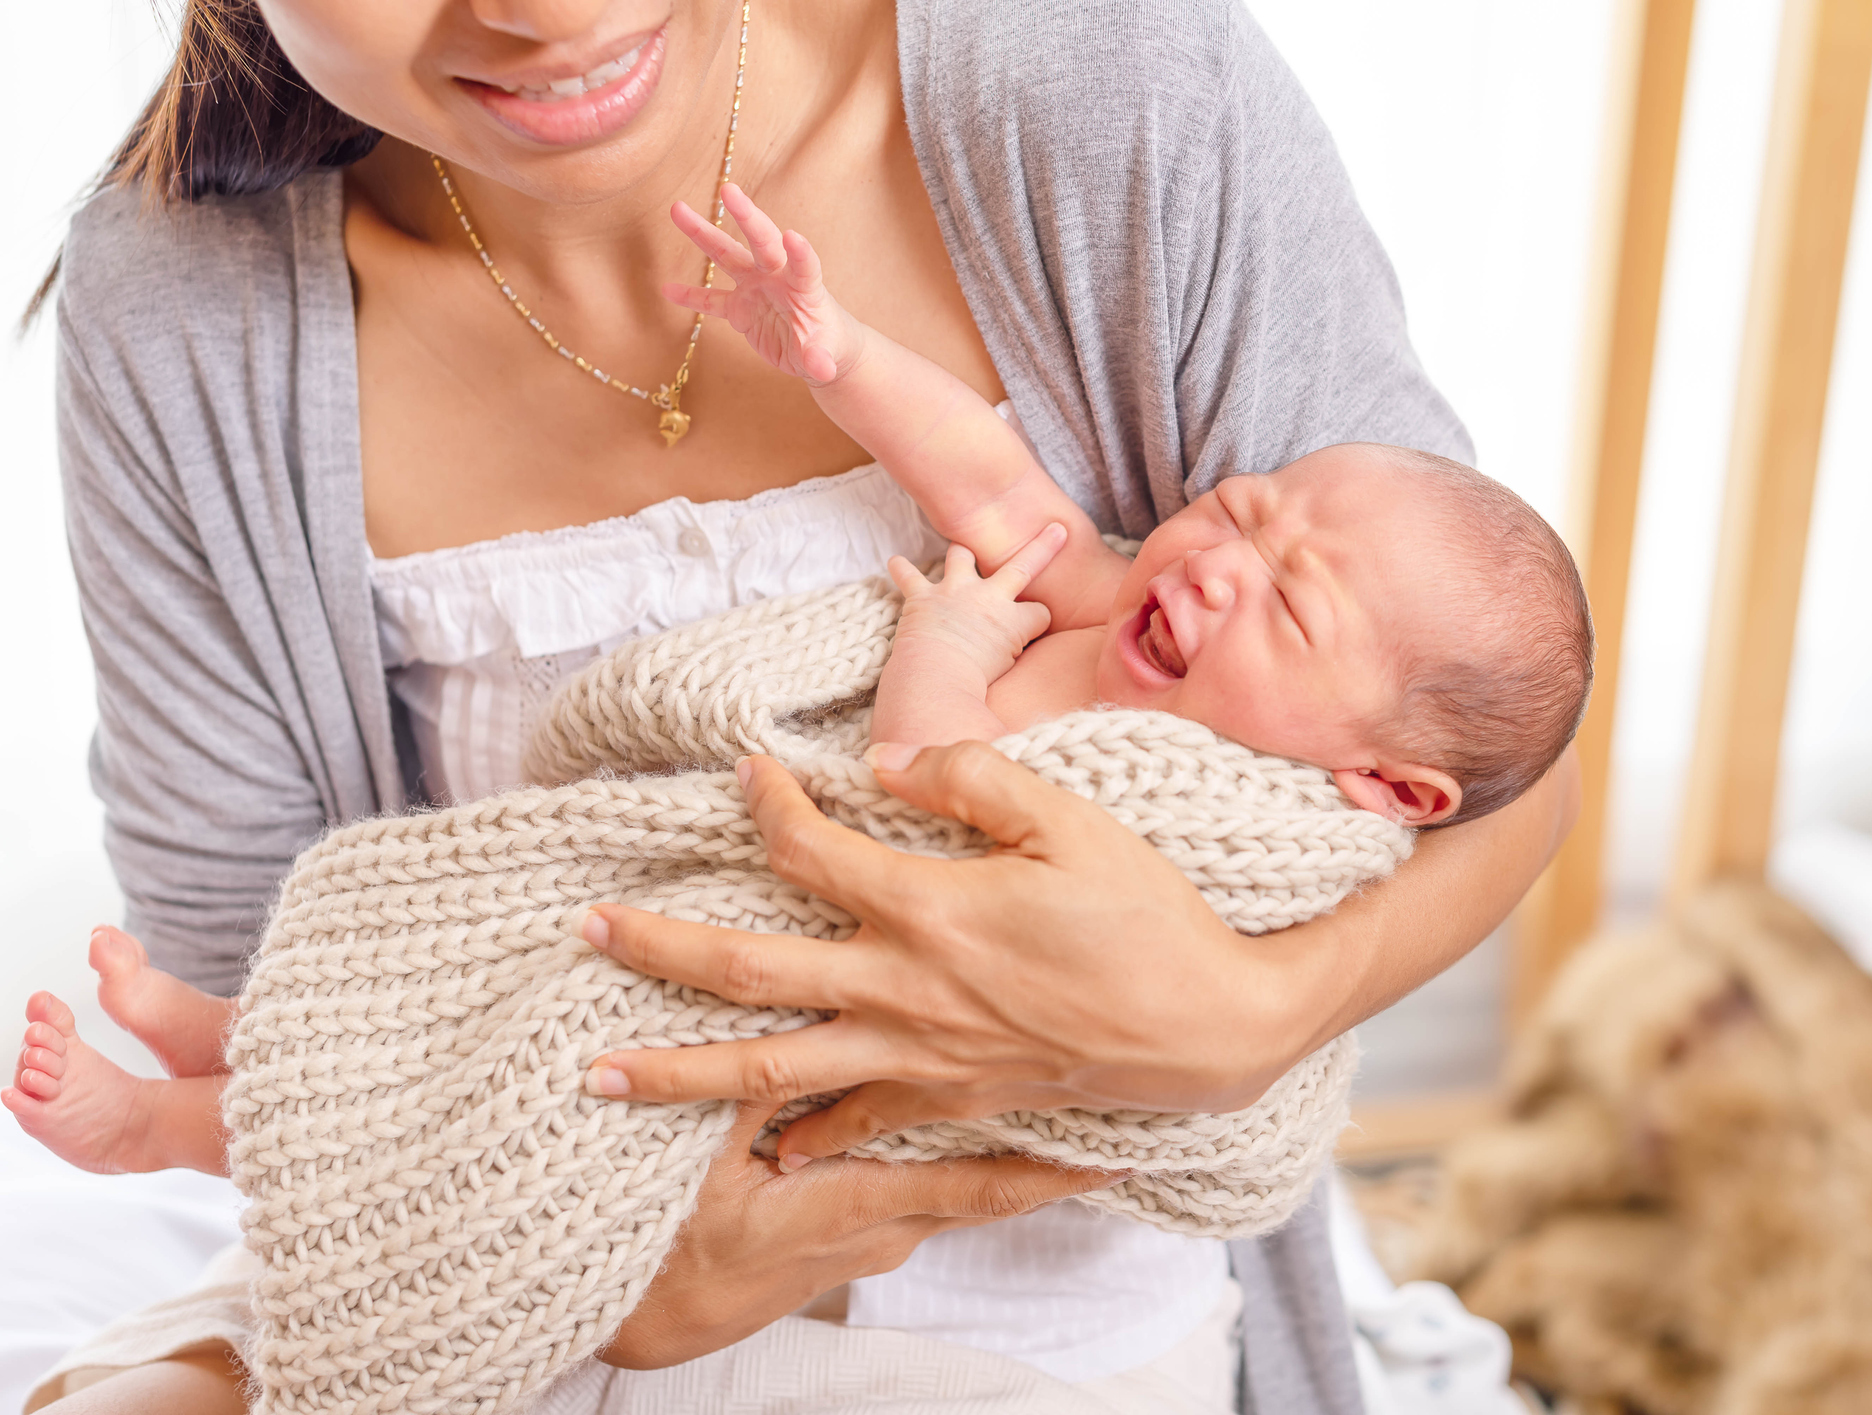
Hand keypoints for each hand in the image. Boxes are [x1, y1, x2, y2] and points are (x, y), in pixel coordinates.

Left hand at [579, 744, 1308, 1167]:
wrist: (1208, 1029)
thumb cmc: (1148, 916)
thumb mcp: (1073, 819)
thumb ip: (972, 778)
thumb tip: (883, 756)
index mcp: (932, 910)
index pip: (811, 853)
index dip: (766, 806)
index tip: (743, 774)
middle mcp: (905, 990)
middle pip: (751, 973)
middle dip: (658, 949)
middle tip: (584, 931)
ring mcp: (918, 1056)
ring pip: (771, 1071)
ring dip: (676, 1070)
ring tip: (596, 1075)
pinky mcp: (947, 1098)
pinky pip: (853, 1125)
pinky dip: (799, 1137)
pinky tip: (758, 1149)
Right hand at [600, 1099, 1119, 1367]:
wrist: (638, 1318)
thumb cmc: (672, 1238)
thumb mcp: (709, 1153)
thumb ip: (763, 1081)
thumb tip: (808, 1002)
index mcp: (866, 1206)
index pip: (987, 1184)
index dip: (1057, 1169)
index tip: (1127, 1150)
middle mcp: (884, 1230)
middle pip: (991, 1190)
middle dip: (1052, 1161)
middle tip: (1121, 1128)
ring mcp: (868, 1241)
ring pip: (957, 1192)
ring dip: (1004, 1159)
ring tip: (1061, 1119)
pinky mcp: (845, 1241)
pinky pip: (921, 1198)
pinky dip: (950, 1168)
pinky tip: (958, 1137)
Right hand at [663, 182, 864, 385]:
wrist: (818, 349)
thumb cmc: (829, 346)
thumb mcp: (827, 358)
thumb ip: (820, 360)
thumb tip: (821, 369)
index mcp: (804, 286)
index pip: (804, 265)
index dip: (800, 253)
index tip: (792, 237)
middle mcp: (777, 277)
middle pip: (761, 242)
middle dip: (747, 217)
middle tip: (728, 191)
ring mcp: (755, 288)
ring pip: (727, 256)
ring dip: (703, 234)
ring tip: (678, 209)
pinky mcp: (740, 309)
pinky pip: (711, 301)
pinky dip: (691, 296)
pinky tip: (668, 289)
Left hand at [886, 528, 1065, 685]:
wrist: (936, 679)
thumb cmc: (973, 686)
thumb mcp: (1010, 674)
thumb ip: (1017, 656)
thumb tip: (1017, 660)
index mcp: (1015, 621)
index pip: (1040, 612)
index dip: (1037, 621)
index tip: (1032, 632)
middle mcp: (989, 598)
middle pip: (1024, 566)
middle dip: (1043, 547)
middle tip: (1056, 530)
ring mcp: (955, 592)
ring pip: (962, 556)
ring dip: (962, 553)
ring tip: (961, 550)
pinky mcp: (923, 597)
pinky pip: (909, 576)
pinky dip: (901, 569)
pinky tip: (895, 562)